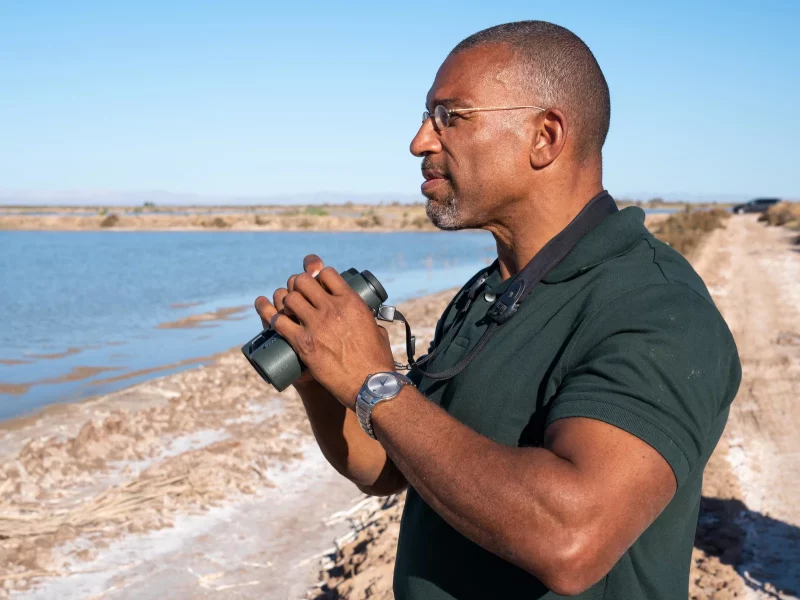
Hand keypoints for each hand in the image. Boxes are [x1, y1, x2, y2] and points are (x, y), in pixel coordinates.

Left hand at [259, 254, 394, 407]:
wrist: (370, 385)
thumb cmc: (377, 360)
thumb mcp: (377, 329)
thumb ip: (369, 319)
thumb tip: (367, 317)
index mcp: (352, 301)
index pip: (326, 273)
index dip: (317, 275)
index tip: (315, 283)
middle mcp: (332, 308)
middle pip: (303, 281)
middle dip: (297, 285)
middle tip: (298, 295)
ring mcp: (316, 325)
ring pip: (289, 299)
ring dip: (285, 301)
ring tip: (288, 309)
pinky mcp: (303, 343)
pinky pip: (279, 323)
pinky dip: (274, 319)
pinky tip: (276, 321)